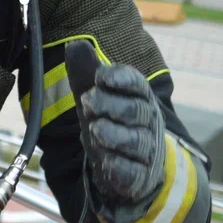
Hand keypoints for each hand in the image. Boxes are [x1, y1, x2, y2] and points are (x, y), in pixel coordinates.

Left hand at [66, 42, 164, 204]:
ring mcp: (146, 151)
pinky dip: (121, 168)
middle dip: (112, 104)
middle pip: (136, 110)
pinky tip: (108, 163)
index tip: (101, 76)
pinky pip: (134, 173)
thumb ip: (85, 74)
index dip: (121, 78)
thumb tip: (74, 44)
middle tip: (87, 102)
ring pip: (136, 141)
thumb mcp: (96, 99)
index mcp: (139, 97)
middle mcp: (147, 122)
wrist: (131, 167)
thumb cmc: (112, 124)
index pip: (136, 84)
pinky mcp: (140, 177)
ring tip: (96, 130)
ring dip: (115, 135)